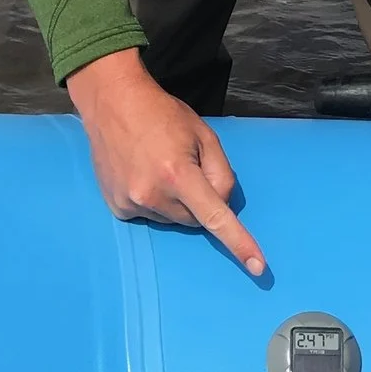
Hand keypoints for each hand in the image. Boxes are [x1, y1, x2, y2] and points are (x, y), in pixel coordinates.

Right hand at [68, 49, 266, 276]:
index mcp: (179, 174)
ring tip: (160, 167)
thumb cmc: (162, 115)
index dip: (239, 243)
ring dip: (176, 202)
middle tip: (186, 168)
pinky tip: (143, 174)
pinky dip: (155, 202)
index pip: (216, 217)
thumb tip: (222, 203)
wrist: (112, 104)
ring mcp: (131, 203)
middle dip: (199, 201)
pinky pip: (150, 216)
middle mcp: (153, 194)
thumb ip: (220, 172)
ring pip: (173, 220)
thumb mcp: (204, 135)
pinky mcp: (117, 208)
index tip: (258, 267)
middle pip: (195, 219)